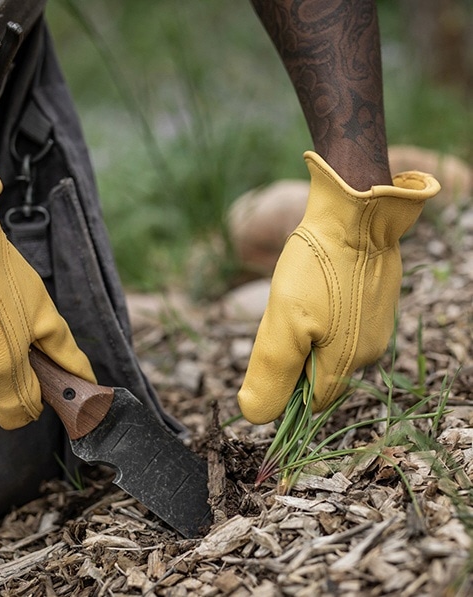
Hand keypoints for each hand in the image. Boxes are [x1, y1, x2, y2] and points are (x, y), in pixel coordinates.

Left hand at [238, 151, 439, 423]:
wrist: (355, 213)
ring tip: (299, 301)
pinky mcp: (375, 300)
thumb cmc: (317, 269)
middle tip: (281, 321)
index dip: (284, 391)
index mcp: (348, 362)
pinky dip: (323, 316)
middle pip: (320, 374)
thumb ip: (271, 373)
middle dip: (295, 359)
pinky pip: (343, 323)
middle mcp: (370, 350)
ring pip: (330, 348)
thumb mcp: (284, 324)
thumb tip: (255, 415)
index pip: (311, 402)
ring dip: (308, 336)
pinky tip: (316, 290)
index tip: (267, 361)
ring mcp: (376, 324)